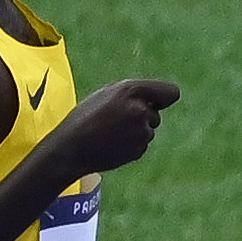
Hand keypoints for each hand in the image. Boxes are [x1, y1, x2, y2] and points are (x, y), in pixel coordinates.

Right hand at [47, 78, 184, 177]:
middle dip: (141, 117)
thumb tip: (157, 101)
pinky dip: (131, 145)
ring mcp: (141, 131)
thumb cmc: (85, 118)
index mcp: (130, 91)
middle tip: (114, 121)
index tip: (158, 102)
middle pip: (155, 114)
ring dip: (135, 132)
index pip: (170, 92)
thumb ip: (132, 94)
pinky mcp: (140, 149)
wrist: (71, 148)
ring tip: (109, 133)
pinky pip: (142, 145)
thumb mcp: (106, 95)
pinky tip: (112, 144)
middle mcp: (140, 110)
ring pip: (148, 130)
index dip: (164, 98)